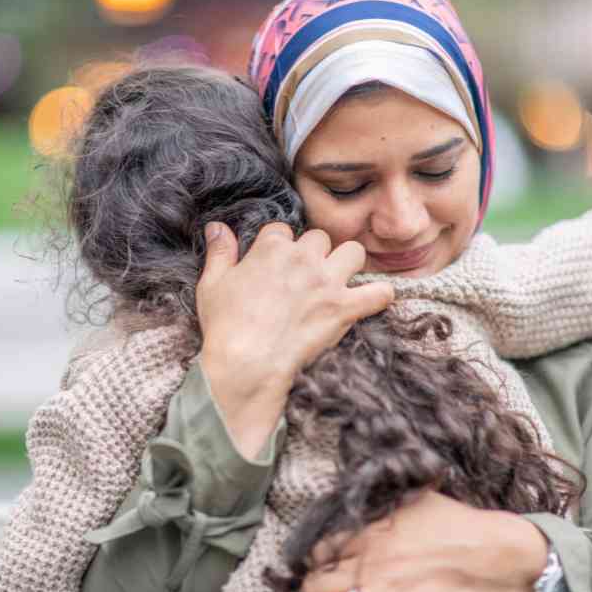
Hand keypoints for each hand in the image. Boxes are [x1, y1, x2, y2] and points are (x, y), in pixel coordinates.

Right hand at [196, 222, 393, 459]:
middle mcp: (303, 258)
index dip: (279, 247)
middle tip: (305, 278)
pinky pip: (380, 293)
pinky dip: (379, 296)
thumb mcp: (212, 284)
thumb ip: (220, 251)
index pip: (283, 230)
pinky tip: (371, 300)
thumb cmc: (226, 327)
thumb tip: (217, 226)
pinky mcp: (345, 308)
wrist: (247, 364)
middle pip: (320, 238)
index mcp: (272, 248)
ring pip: (353, 252)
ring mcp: (327, 282)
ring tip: (338, 282)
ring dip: (347, 264)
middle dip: (314, 254)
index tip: (275, 266)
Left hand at [302, 489, 548, 591]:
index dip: (318, 561)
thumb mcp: (413, 501)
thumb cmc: (457, 524)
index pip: (317, 551)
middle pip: (314, 587)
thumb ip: (383, 502)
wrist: (494, 557)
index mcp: (368, 534)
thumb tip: (365, 491)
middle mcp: (369, 567)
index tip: (327, 566)